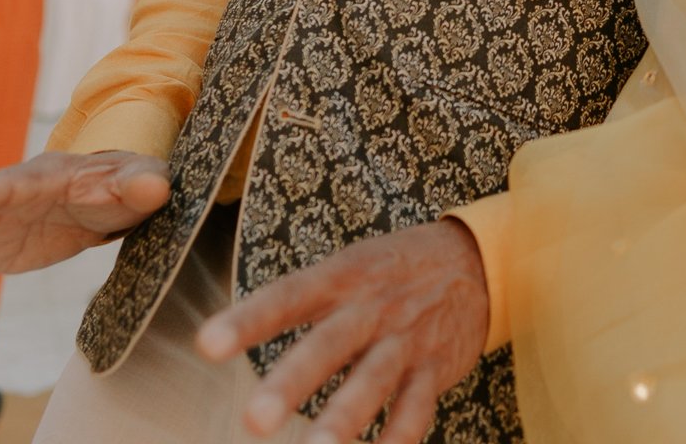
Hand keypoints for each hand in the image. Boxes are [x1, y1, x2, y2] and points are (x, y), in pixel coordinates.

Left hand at [196, 220, 488, 443]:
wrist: (478, 259)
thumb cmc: (391, 271)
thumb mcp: (347, 267)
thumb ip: (298, 303)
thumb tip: (221, 339)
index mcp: (341, 278)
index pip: (288, 296)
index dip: (248, 320)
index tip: (206, 344)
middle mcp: (372, 308)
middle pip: (328, 345)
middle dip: (292, 383)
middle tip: (254, 421)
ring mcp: (406, 340)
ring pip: (373, 382)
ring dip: (343, 419)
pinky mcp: (434, 369)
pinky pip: (415, 410)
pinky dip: (397, 440)